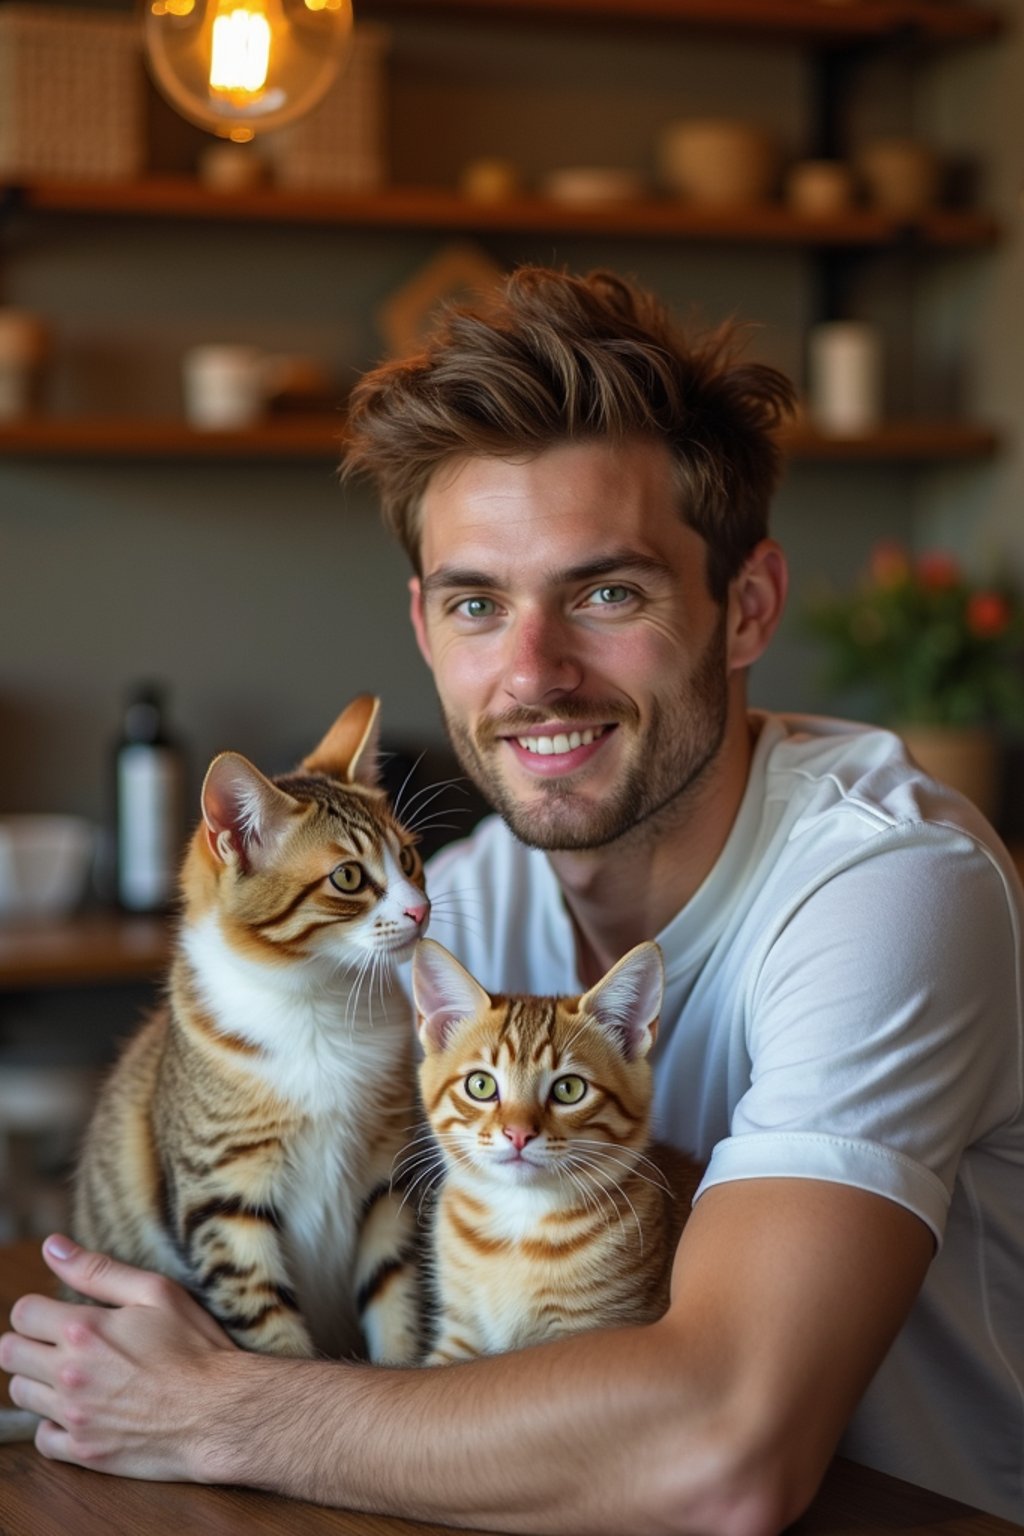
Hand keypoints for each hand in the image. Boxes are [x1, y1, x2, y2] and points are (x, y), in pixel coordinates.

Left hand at [0, 1234, 239, 1479]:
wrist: (220, 1411)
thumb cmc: (195, 1346)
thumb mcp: (155, 1292)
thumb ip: (97, 1270)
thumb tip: (53, 1246)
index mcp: (83, 1330)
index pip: (23, 1313)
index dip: (39, 1308)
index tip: (59, 1313)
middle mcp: (69, 1374)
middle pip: (9, 1354)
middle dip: (29, 1341)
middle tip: (61, 1342)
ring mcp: (74, 1416)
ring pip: (22, 1394)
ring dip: (39, 1380)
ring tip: (74, 1373)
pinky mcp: (85, 1451)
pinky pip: (42, 1438)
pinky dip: (54, 1423)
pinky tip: (81, 1409)